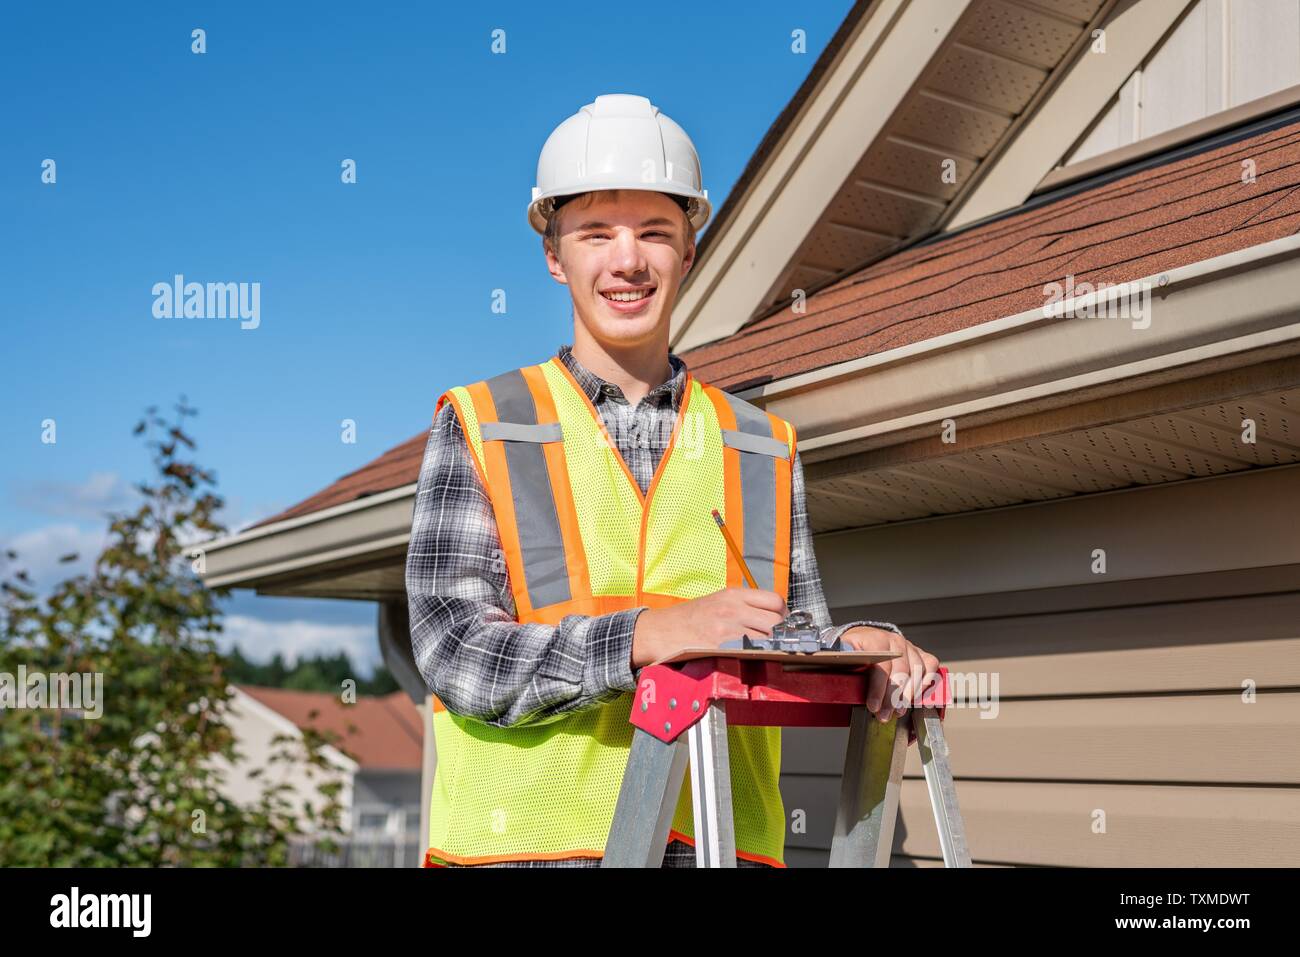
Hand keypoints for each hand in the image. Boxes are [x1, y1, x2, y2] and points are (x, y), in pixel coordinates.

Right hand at [631, 587, 787, 668]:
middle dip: (781, 635)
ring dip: (771, 649)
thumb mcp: (716, 601)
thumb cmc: (686, 619)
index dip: (784, 615)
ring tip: (766, 654)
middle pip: (776, 621)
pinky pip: (749, 653)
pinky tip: (752, 661)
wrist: (657, 631)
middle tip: (778, 644)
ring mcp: (726, 628)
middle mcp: (732, 608)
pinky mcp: (719, 647)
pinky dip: (756, 658)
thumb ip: (742, 607)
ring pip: (767, 639)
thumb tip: (769, 620)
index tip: (782, 625)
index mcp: (733, 594)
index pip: (775, 601)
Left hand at [839, 626, 939, 721]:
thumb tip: (838, 684)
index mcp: (873, 639)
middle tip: (885, 715)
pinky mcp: (919, 652)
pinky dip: (925, 682)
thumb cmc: (855, 654)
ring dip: (908, 695)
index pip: (880, 665)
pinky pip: (930, 666)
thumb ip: (845, 669)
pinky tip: (914, 696)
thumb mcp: (845, 659)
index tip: (873, 706)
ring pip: (916, 670)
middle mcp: (893, 641)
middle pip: (900, 671)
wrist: (865, 640)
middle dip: (892, 698)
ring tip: (898, 711)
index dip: (877, 688)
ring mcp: (909, 646)